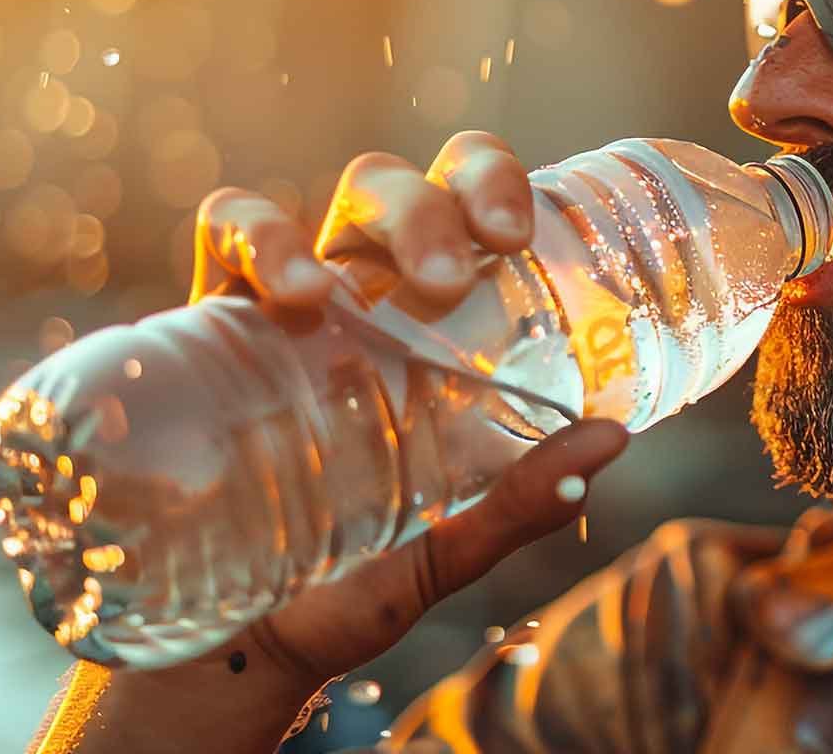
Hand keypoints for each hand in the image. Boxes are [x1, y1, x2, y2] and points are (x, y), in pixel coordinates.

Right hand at [186, 131, 628, 686]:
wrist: (239, 647)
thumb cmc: (351, 583)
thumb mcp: (448, 546)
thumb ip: (524, 501)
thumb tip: (613, 439)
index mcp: (437, 326)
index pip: (471, 211)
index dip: (497, 186)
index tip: (521, 235)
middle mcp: (374, 297)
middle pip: (413, 191)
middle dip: (445, 200)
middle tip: (478, 261)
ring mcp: (298, 300)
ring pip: (343, 202)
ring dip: (375, 216)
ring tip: (386, 290)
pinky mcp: (218, 321)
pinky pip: (227, 233)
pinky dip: (260, 241)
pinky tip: (293, 301)